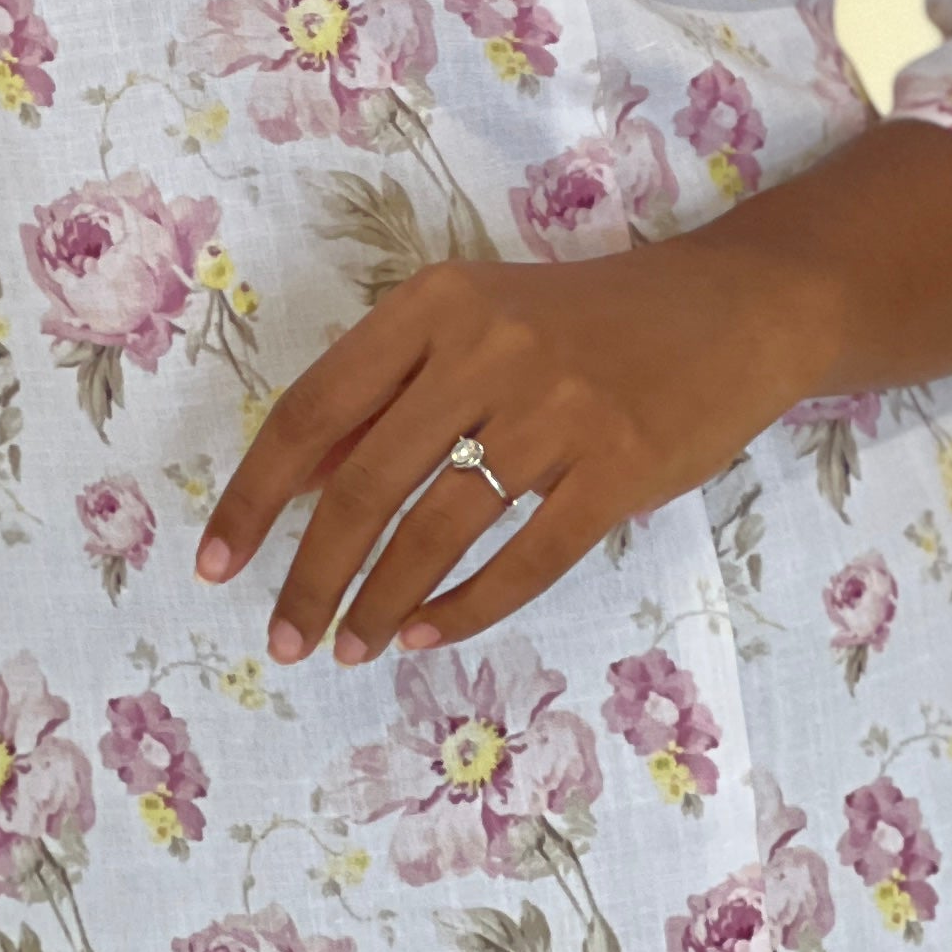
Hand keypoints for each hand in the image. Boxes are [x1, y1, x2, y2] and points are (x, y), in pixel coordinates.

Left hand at [192, 121, 951, 665]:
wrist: (734, 308)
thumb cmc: (586, 323)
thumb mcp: (480, 323)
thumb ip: (392, 394)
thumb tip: (295, 492)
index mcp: (436, 304)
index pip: (314, 409)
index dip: (255, 495)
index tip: (217, 562)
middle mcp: (487, 348)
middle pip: (363, 485)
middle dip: (311, 577)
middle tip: (283, 640)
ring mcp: (557, 409)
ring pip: (436, 531)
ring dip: (381, 604)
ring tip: (349, 648)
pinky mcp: (619, 468)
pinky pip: (524, 560)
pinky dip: (465, 608)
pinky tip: (427, 636)